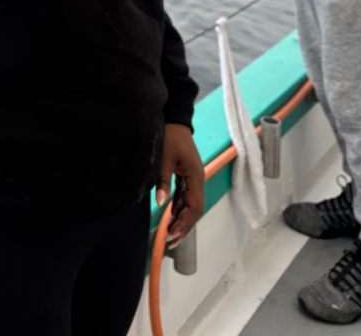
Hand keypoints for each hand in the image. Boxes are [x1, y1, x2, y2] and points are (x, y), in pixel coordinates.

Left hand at [156, 123, 204, 247]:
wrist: (176, 120)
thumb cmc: (170, 137)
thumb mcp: (163, 159)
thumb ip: (163, 181)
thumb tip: (161, 204)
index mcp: (196, 176)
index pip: (194, 206)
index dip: (184, 222)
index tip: (172, 234)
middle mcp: (198, 179)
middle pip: (195, 209)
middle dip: (184, 225)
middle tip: (170, 240)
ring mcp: (194, 178)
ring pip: (191, 204)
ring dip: (181, 219)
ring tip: (170, 234)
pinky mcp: (188, 175)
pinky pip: (186, 196)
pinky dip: (179, 208)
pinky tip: (171, 217)